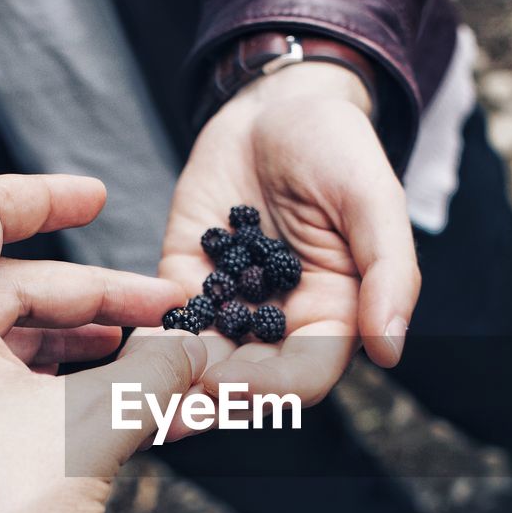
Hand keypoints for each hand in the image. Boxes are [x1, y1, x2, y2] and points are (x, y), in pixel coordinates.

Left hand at [0, 173, 204, 512]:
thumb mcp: (96, 426)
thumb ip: (159, 371)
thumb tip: (204, 352)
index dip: (48, 196)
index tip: (102, 198)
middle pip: (3, 294)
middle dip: (95, 305)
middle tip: (166, 324)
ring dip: (76, 358)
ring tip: (147, 377)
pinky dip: (40, 399)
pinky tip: (101, 421)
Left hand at [160, 62, 420, 405]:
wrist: (276, 106)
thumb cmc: (337, 147)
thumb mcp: (375, 198)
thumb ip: (390, 272)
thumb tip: (391, 349)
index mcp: (333, 317)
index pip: (304, 377)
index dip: (271, 390)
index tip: (231, 386)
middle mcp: (280, 325)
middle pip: (246, 384)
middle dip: (208, 398)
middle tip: (168, 407)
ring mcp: (230, 308)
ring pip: (200, 364)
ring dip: (171, 384)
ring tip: (135, 394)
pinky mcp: (185, 284)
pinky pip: (164, 324)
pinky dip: (145, 344)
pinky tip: (120, 355)